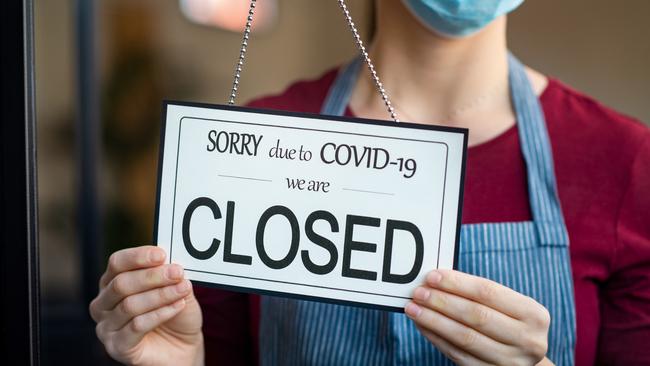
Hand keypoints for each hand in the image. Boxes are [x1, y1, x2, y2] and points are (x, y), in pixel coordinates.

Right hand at [89, 246, 203, 365]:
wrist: (183, 348)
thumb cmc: (176, 315)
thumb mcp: (178, 289)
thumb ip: (172, 276)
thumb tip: (171, 264)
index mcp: (112, 283)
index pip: (117, 263)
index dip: (138, 257)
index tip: (162, 254)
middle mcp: (103, 304)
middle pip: (121, 284)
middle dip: (152, 276)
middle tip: (177, 272)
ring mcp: (107, 327)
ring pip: (130, 305)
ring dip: (160, 295)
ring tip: (183, 289)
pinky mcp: (117, 347)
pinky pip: (136, 326)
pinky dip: (160, 314)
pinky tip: (178, 306)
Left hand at [405, 270, 551, 365]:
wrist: (522, 358)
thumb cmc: (508, 322)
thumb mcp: (508, 307)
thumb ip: (478, 294)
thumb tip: (435, 280)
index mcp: (534, 314)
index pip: (488, 292)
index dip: (457, 283)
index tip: (432, 276)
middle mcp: (528, 340)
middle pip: (476, 315)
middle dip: (442, 302)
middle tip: (418, 292)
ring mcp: (511, 362)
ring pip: (464, 337)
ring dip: (434, 321)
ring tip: (413, 308)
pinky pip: (457, 355)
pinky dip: (436, 338)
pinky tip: (422, 325)